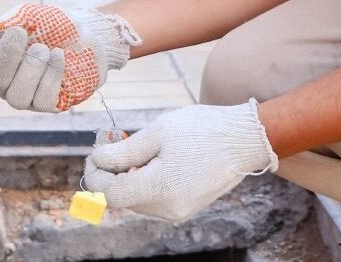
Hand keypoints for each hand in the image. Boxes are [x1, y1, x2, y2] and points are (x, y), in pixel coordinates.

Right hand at [0, 3, 140, 111]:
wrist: (89, 31)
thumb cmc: (53, 24)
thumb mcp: (29, 16)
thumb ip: (6, 22)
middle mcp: (9, 83)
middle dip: (7, 58)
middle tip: (21, 33)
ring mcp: (30, 96)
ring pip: (17, 98)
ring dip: (31, 68)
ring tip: (44, 48)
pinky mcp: (52, 104)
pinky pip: (43, 100)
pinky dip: (51, 74)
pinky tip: (58, 56)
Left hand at [84, 100, 277, 221]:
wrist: (245, 139)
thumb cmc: (203, 129)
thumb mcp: (159, 132)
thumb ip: (124, 151)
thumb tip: (98, 161)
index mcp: (159, 190)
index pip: (109, 194)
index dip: (95, 174)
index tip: (96, 151)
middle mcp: (167, 209)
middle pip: (122, 197)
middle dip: (111, 170)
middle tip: (112, 139)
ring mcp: (178, 211)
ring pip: (137, 198)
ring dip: (127, 174)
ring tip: (133, 145)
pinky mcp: (186, 206)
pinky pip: (154, 197)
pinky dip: (145, 179)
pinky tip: (151, 157)